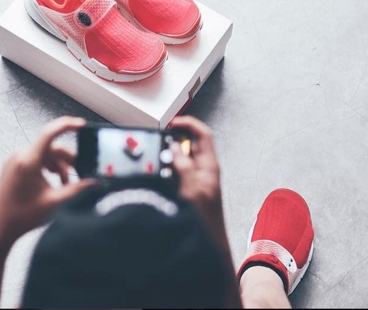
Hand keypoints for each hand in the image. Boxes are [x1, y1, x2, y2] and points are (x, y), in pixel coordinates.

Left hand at [0, 116, 95, 248]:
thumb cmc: (23, 217)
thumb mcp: (55, 202)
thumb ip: (78, 189)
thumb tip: (96, 182)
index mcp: (28, 162)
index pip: (49, 134)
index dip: (67, 125)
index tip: (82, 125)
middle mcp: (19, 156)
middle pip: (52, 148)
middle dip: (67, 161)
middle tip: (80, 174)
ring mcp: (15, 160)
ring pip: (45, 155)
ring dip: (59, 167)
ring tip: (65, 185)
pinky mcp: (13, 166)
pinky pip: (36, 159)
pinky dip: (48, 168)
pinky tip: (54, 183)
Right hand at [169, 115, 228, 252]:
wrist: (206, 246)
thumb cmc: (207, 223)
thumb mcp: (193, 191)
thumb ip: (184, 168)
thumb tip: (174, 149)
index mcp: (210, 166)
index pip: (202, 134)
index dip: (188, 124)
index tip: (172, 122)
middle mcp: (203, 171)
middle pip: (188, 144)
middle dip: (173, 140)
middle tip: (159, 140)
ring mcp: (194, 180)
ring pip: (179, 158)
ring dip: (168, 155)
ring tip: (158, 157)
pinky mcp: (186, 189)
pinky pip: (174, 172)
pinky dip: (165, 169)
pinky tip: (158, 175)